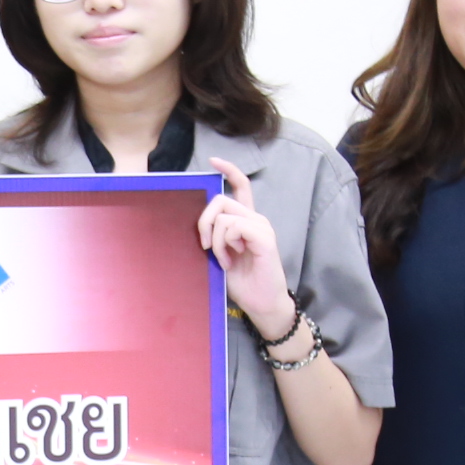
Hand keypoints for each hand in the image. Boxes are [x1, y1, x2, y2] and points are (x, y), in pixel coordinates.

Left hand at [200, 160, 295, 336]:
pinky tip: (231, 260)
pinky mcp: (264, 238)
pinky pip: (235, 227)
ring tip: (224, 259)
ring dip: (215, 240)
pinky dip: (225, 244)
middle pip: (220, 199)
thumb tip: (199, 224)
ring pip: (224, 215)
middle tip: (204, 246)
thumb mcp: (221, 254)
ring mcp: (261, 227)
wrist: (262, 303)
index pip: (241, 186)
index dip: (229, 170)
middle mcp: (255, 219)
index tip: (214, 160)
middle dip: (204, 221)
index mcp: (246, 220)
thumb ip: (214, 235)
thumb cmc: (242, 281)